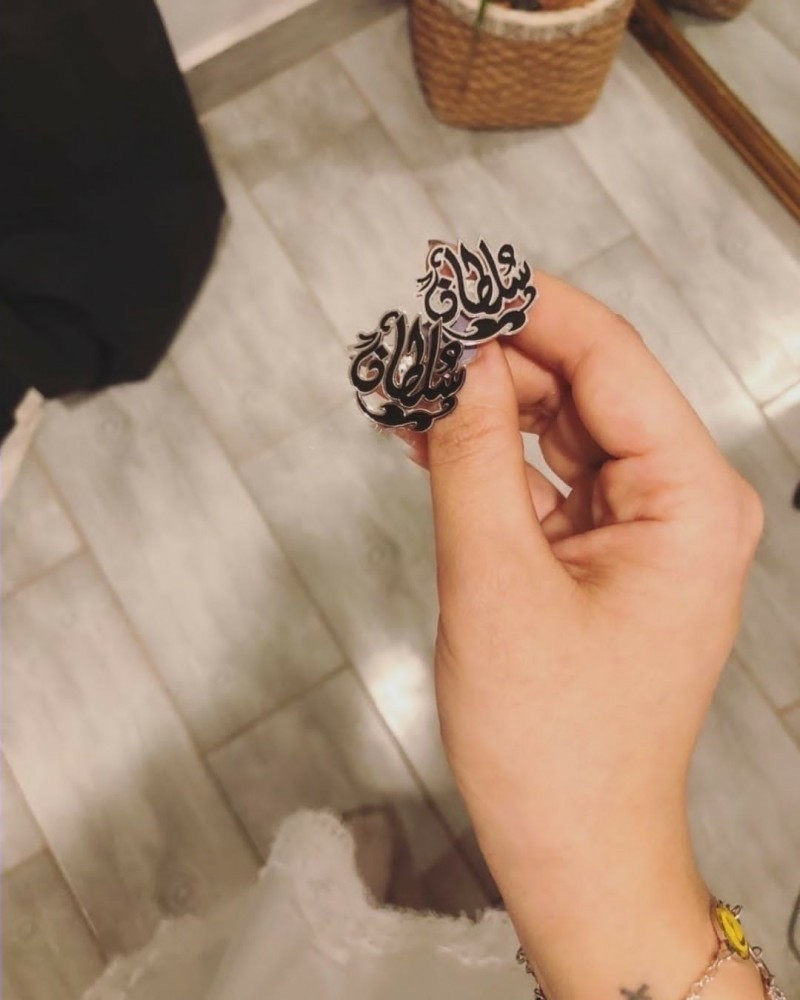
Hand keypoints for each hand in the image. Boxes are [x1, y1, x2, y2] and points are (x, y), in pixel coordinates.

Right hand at [400, 272, 763, 997]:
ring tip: (408, 389)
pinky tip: (432, 438)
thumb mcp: (496, 579)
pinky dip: (493, 458)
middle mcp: (684, 503)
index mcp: (692, 500)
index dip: (527, 305)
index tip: (454, 272)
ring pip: (562, 429)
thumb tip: (454, 355)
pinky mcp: (609, 554)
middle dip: (496, 357)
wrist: (573, 847)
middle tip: (413, 338)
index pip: (610, 357)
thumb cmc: (553, 743)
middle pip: (586, 386)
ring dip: (486, 406)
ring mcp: (648, 529)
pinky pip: (550, 479)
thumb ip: (473, 452)